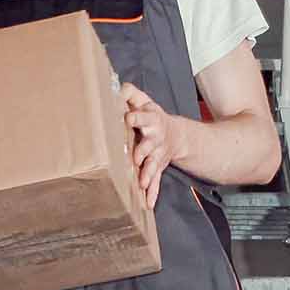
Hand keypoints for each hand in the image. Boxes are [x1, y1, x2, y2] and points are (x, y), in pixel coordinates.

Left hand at [122, 82, 184, 208]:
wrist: (175, 135)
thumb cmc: (151, 116)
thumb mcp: (143, 101)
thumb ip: (129, 93)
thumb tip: (115, 86)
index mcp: (151, 119)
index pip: (143, 116)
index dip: (136, 116)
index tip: (128, 117)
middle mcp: (155, 138)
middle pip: (150, 143)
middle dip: (143, 150)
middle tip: (136, 157)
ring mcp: (157, 155)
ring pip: (153, 165)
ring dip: (148, 174)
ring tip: (142, 183)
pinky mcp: (158, 167)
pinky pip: (156, 181)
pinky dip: (153, 193)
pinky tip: (148, 204)